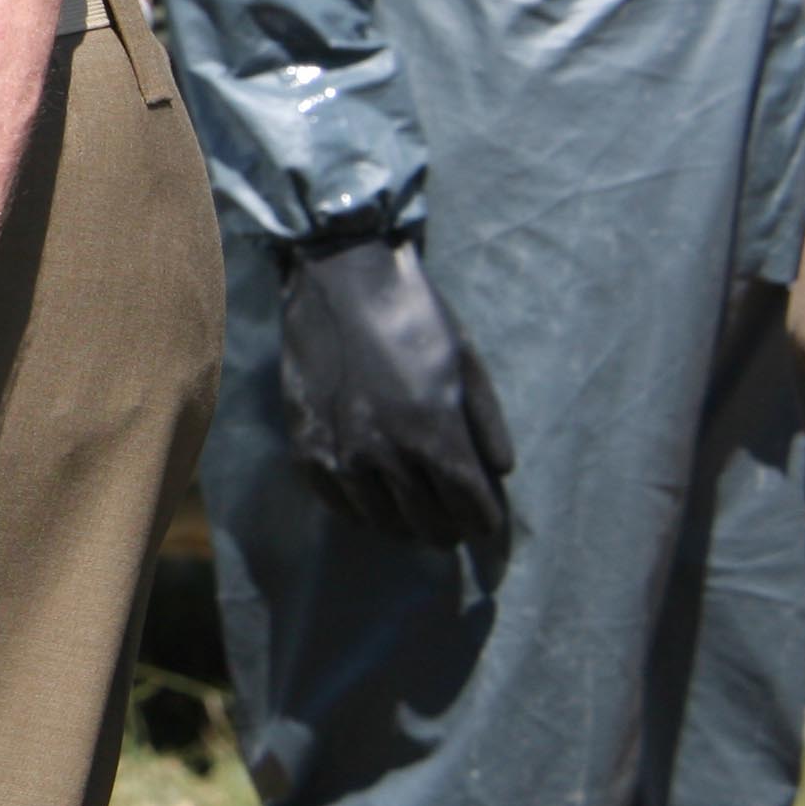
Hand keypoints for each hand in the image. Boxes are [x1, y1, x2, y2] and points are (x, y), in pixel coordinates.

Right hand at [278, 233, 512, 550]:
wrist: (336, 279)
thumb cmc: (413, 316)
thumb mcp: (468, 362)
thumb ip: (487, 425)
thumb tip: (499, 474)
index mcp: (433, 431)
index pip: (471, 509)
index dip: (485, 520)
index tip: (486, 518)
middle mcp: (385, 452)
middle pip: (429, 524)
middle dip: (451, 526)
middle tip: (454, 517)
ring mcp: (339, 451)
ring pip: (383, 523)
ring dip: (407, 524)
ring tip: (416, 513)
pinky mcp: (305, 444)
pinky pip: (336, 504)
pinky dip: (361, 511)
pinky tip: (373, 500)